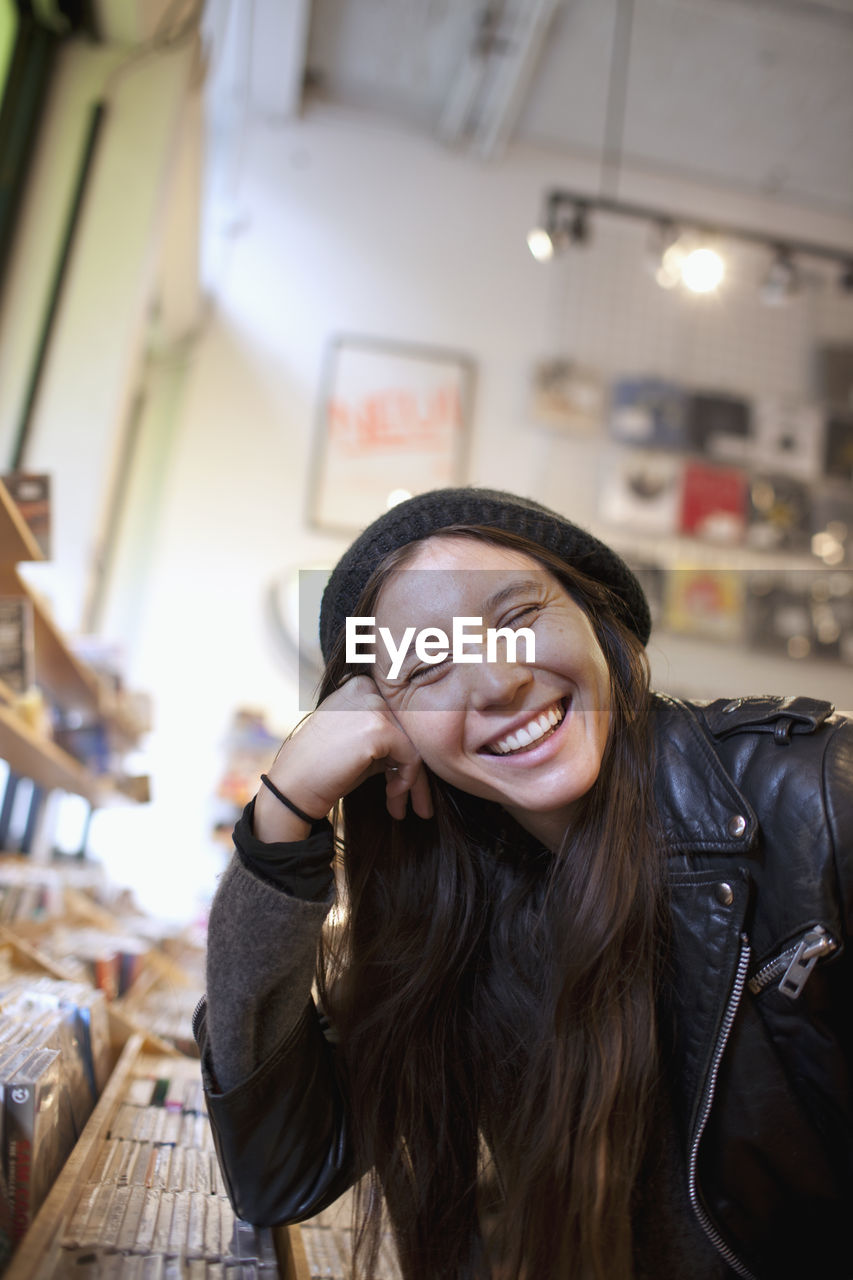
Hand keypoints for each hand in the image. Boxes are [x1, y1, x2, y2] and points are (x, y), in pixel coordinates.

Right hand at [256, 676, 432, 840]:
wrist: (293, 787)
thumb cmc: (323, 768)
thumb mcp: (356, 739)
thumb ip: (386, 732)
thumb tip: (425, 744)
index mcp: (359, 685)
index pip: (398, 716)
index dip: (404, 752)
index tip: (401, 781)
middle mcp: (366, 688)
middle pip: (409, 729)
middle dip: (415, 770)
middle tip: (419, 804)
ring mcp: (372, 705)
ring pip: (414, 744)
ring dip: (413, 782)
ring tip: (406, 808)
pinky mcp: (378, 727)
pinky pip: (411, 757)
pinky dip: (407, 782)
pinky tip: (392, 798)